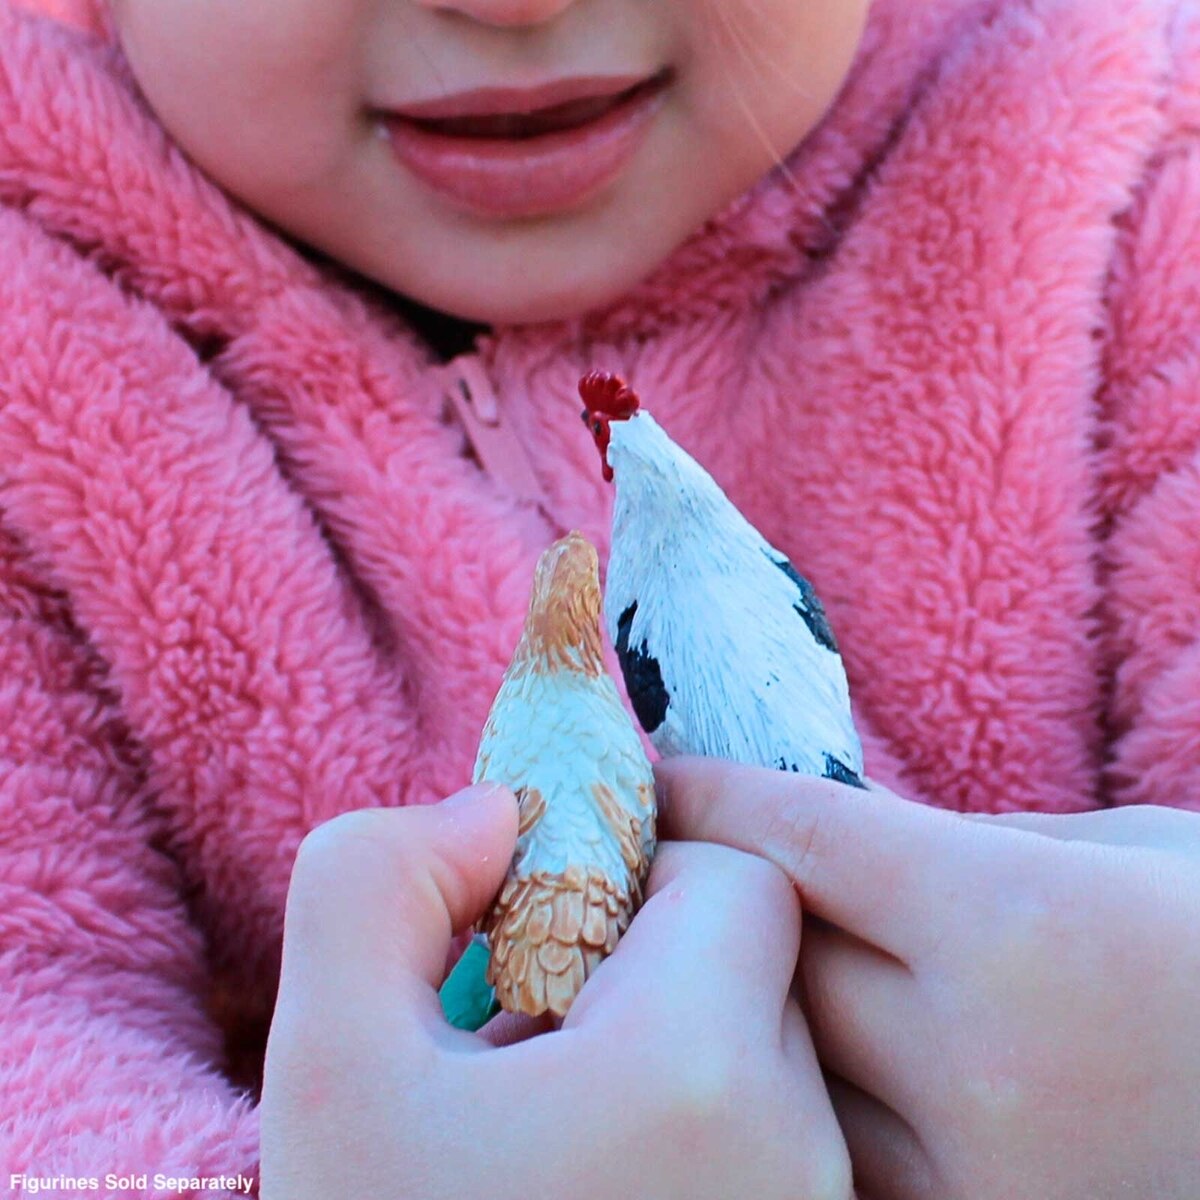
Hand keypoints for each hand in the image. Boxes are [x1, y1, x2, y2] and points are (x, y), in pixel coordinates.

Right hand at [260, 782, 852, 1199]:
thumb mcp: (324, 1062)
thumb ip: (377, 882)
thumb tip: (498, 817)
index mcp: (703, 1076)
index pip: (741, 883)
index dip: (640, 884)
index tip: (552, 947)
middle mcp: (804, 1158)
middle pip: (763, 973)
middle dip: (653, 974)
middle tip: (544, 1055)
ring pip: (774, 1062)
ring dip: (673, 1062)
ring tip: (568, 1139)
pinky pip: (778, 1142)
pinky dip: (701, 1137)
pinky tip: (608, 1188)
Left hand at [655, 757, 1199, 1199]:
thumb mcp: (1117, 850)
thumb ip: (961, 843)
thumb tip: (828, 836)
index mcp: (1015, 920)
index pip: (800, 835)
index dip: (710, 795)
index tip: (661, 778)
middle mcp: (980, 1059)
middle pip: (766, 952)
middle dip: (706, 895)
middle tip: (668, 857)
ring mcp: (975, 1176)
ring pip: (779, 1069)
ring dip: (736, 1007)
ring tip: (705, 960)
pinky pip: (839, 1159)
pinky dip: (802, 1101)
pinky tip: (791, 1060)